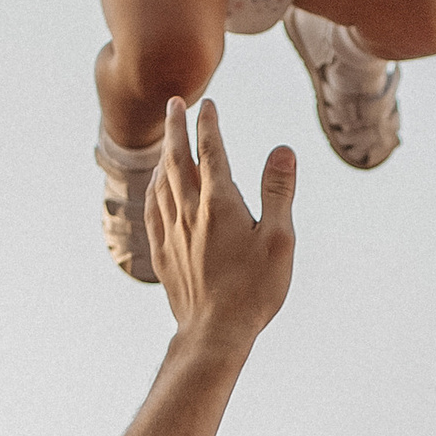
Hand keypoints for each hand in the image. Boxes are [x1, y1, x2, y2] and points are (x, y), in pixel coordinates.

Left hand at [147, 98, 294, 350]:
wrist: (214, 333)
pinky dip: (153, 188)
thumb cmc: (254, 289)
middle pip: (176, 159)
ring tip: (166, 139)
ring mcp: (171, 233)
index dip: (208, 125)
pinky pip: (152, 210)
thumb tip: (282, 149)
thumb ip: (278, 191)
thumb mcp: (279, 239)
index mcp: (218, 204)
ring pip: (160, 182)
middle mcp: (189, 212)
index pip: (210, 152)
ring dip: (163, 154)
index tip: (207, 104)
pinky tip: (156, 186)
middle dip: (175, 128)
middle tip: (173, 103)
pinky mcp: (163, 254)